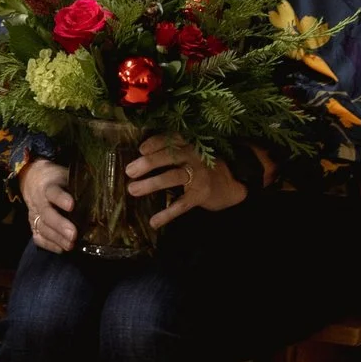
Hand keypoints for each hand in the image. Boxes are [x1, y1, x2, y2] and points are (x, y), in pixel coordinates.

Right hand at [20, 158, 76, 252]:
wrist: (35, 179)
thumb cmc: (59, 180)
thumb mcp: (69, 177)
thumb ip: (82, 186)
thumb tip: (108, 195)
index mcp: (49, 185)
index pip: (53, 191)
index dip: (61, 199)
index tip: (71, 206)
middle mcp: (40, 201)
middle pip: (47, 214)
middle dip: (60, 225)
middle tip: (73, 234)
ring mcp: (35, 214)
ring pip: (42, 227)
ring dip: (56, 238)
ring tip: (70, 245)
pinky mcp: (33, 224)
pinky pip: (38, 237)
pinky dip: (49, 244)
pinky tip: (61, 248)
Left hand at [131, 134, 247, 227]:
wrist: (231, 184)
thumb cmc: (200, 166)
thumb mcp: (188, 154)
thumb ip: (170, 152)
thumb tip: (138, 157)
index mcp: (188, 145)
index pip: (171, 139)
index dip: (155, 143)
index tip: (141, 149)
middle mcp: (194, 157)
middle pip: (169, 156)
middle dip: (148, 163)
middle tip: (129, 171)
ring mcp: (199, 176)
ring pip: (173, 177)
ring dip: (151, 184)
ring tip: (132, 190)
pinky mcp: (201, 194)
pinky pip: (181, 204)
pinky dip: (167, 214)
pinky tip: (154, 222)